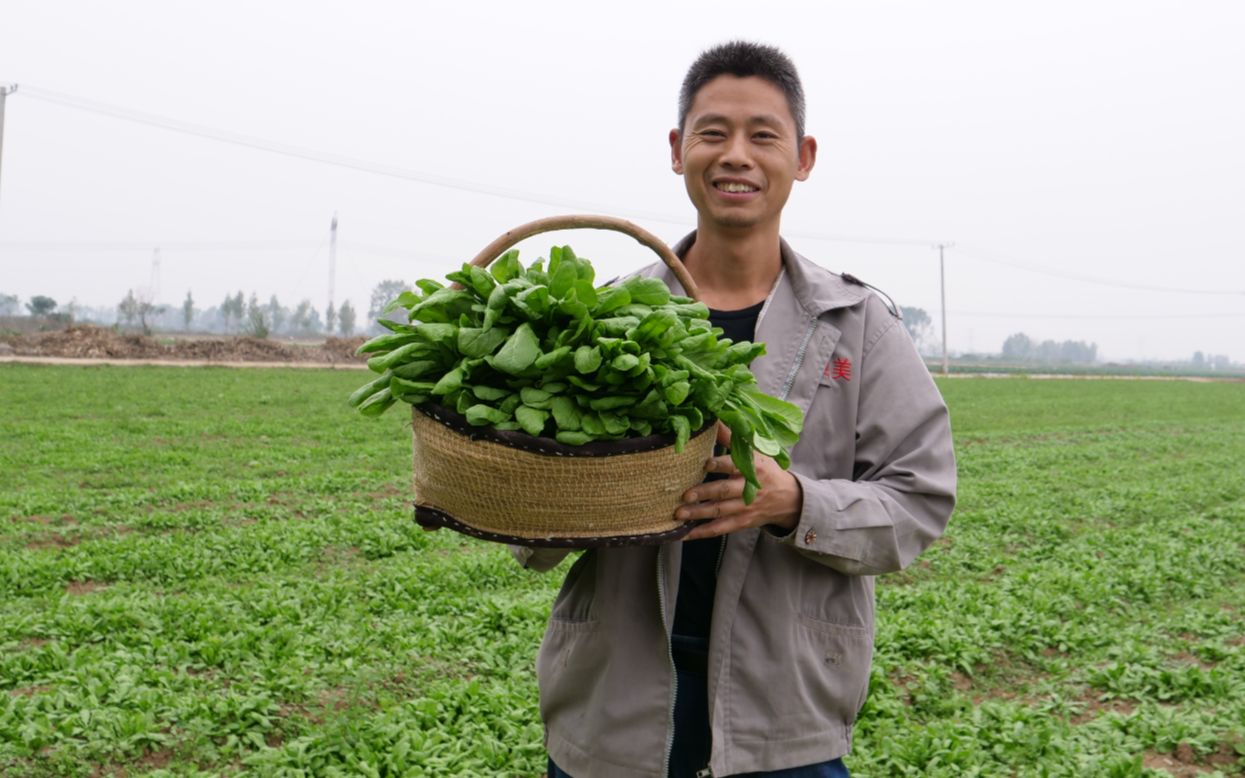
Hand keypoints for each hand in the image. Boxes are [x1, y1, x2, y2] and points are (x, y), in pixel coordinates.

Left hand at [677, 423, 802, 540]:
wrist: (790, 499)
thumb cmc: (767, 470)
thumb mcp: (756, 452)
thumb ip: (732, 437)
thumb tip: (713, 418)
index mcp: (753, 468)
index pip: (735, 466)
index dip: (720, 465)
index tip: (705, 463)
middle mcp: (749, 489)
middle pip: (724, 492)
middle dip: (704, 494)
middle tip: (684, 495)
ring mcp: (745, 508)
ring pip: (719, 512)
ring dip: (698, 514)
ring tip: (678, 514)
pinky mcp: (741, 523)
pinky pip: (720, 529)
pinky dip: (702, 533)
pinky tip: (684, 534)